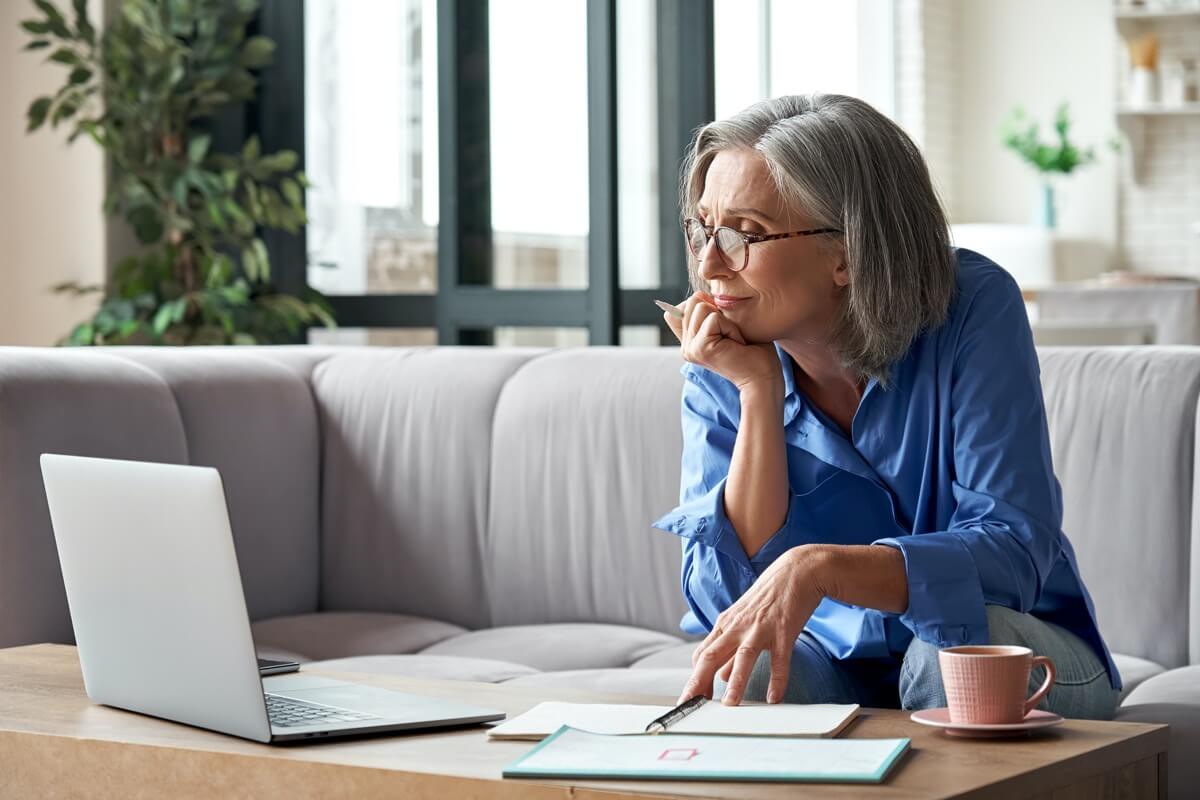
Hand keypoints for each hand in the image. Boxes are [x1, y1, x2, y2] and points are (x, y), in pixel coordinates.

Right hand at [663, 292, 779, 392]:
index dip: (706, 307)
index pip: (682, 307)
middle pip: (693, 302)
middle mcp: (686, 346)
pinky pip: (713, 318)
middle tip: (732, 336)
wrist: (763, 377)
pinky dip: (731, 327)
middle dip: (719, 313)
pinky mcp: (700, 348)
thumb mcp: (727, 325)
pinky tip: (737, 344)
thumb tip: (698, 295)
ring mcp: (690, 348)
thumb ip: (708, 312)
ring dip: (726, 320)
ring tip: (734, 340)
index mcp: (689, 341)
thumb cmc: (752, 351)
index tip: (724, 330)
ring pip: (701, 307)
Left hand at [678, 545, 828, 705]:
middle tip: (691, 705)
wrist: (797, 571)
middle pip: (711, 656)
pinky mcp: (784, 630)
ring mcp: (760, 628)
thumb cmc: (768, 597)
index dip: (694, 678)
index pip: (702, 654)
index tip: (691, 699)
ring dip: (735, 682)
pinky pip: (779, 659)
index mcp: (726, 624)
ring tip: (730, 705)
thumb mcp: (744, 620)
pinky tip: (774, 698)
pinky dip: (777, 680)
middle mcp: (738, 626)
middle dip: (699, 682)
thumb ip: (730, 649)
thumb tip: (720, 675)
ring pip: (742, 657)